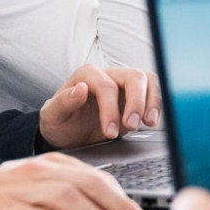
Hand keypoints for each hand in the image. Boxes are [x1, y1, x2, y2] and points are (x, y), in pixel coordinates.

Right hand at [0, 152, 141, 209]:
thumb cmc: (3, 197)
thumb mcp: (41, 188)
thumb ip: (70, 197)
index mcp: (52, 164)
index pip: (96, 175)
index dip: (121, 195)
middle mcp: (40, 171)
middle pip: (87, 182)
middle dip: (116, 204)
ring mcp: (23, 188)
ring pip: (67, 196)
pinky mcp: (8, 208)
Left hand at [39, 64, 160, 148]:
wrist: (68, 134)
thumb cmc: (60, 122)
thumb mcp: (53, 116)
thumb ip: (64, 102)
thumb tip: (80, 89)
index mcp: (87, 75)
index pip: (106, 86)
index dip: (111, 109)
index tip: (109, 132)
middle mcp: (108, 75)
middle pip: (133, 76)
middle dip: (136, 102)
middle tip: (132, 126)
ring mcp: (123, 85)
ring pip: (147, 80)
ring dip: (151, 101)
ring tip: (148, 123)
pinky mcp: (134, 97)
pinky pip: (153, 92)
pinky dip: (156, 105)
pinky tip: (151, 121)